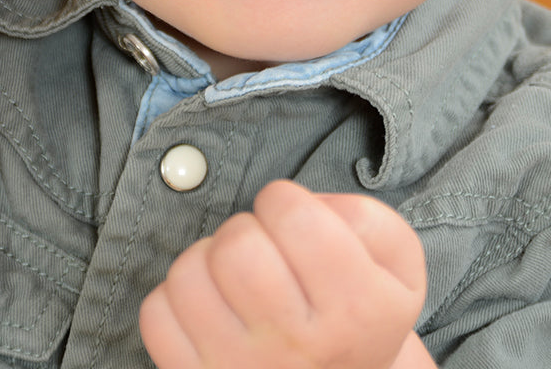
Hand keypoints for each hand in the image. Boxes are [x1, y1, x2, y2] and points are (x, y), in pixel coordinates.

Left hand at [139, 180, 427, 368]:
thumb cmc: (358, 309)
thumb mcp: (394, 262)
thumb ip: (364, 216)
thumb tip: (301, 206)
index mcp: (357, 308)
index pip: (294, 215)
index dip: (283, 200)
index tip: (291, 220)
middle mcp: (301, 349)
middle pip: (236, 247)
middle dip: (244, 229)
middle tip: (264, 249)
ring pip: (188, 274)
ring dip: (207, 261)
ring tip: (235, 279)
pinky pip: (157, 314)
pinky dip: (176, 298)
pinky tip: (210, 308)